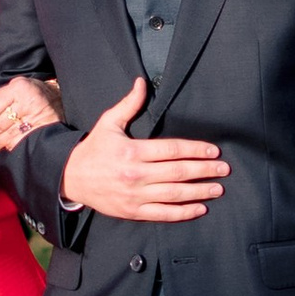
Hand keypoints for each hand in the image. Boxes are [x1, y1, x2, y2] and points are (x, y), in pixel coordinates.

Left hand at [0, 76, 66, 153]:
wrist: (60, 100)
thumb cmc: (31, 95)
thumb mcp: (12, 90)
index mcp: (18, 87)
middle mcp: (28, 100)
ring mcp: (36, 117)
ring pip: (6, 135)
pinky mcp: (41, 132)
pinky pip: (16, 143)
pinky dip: (8, 145)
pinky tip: (9, 142)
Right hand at [59, 78, 229, 222]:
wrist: (70, 177)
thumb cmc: (94, 148)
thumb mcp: (108, 123)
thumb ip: (129, 104)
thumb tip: (142, 82)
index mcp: (133, 151)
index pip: (172, 150)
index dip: (195, 150)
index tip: (213, 150)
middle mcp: (136, 174)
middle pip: (178, 172)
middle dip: (204, 170)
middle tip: (224, 169)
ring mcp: (135, 195)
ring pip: (174, 194)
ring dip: (199, 191)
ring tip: (218, 188)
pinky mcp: (133, 211)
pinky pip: (162, 213)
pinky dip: (182, 212)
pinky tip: (199, 208)